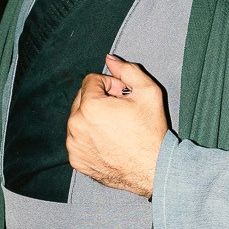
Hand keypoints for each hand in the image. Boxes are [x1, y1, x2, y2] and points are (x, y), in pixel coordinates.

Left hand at [66, 54, 168, 196]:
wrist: (153, 169)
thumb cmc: (151, 132)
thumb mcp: (148, 92)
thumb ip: (127, 70)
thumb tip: (109, 59)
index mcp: (90, 107)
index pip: (91, 81)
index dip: (109, 84)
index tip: (122, 95)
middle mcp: (76, 126)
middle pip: (82, 99)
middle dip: (99, 100)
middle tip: (120, 111)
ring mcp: (74, 145)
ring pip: (78, 119)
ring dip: (93, 118)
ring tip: (115, 127)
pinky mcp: (76, 160)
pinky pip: (78, 139)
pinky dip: (89, 137)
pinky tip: (109, 142)